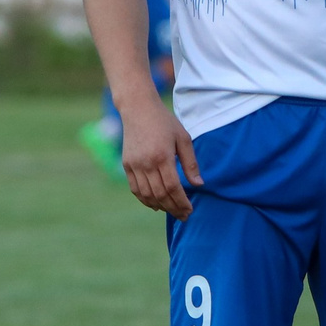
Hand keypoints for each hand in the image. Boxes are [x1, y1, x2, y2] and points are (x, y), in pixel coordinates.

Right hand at [120, 98, 202, 218]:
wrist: (138, 109)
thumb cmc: (164, 122)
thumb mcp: (183, 138)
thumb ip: (191, 163)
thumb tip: (198, 185)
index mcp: (162, 156)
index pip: (173, 188)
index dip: (181, 202)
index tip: (190, 210)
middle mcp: (146, 163)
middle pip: (160, 195)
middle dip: (173, 208)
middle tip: (184, 216)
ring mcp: (134, 165)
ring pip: (146, 195)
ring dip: (160, 206)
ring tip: (172, 211)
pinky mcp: (127, 165)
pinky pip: (135, 189)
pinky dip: (145, 199)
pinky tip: (156, 204)